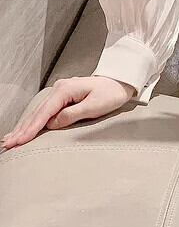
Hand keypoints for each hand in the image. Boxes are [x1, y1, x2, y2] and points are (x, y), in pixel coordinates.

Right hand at [1, 76, 136, 149]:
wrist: (120, 82)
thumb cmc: (111, 94)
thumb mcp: (94, 106)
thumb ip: (72, 115)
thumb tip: (53, 123)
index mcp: (66, 89)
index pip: (44, 113)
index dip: (31, 128)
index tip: (19, 141)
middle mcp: (60, 88)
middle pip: (37, 112)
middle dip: (22, 129)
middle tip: (8, 144)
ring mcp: (60, 92)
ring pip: (39, 112)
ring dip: (24, 126)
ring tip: (10, 139)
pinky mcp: (63, 97)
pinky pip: (45, 111)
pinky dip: (33, 122)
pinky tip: (24, 129)